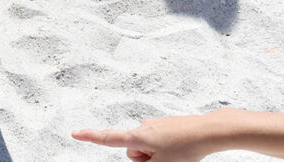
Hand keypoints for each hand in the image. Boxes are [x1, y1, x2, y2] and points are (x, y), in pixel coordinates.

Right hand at [72, 115, 216, 161]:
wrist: (209, 131)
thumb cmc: (187, 149)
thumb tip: (139, 159)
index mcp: (139, 136)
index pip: (109, 139)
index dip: (90, 137)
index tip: (74, 133)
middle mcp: (143, 127)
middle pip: (133, 151)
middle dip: (145, 159)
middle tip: (166, 160)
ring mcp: (154, 126)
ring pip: (147, 148)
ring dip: (157, 155)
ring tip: (177, 153)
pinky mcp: (165, 126)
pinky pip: (157, 142)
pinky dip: (165, 149)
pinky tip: (181, 148)